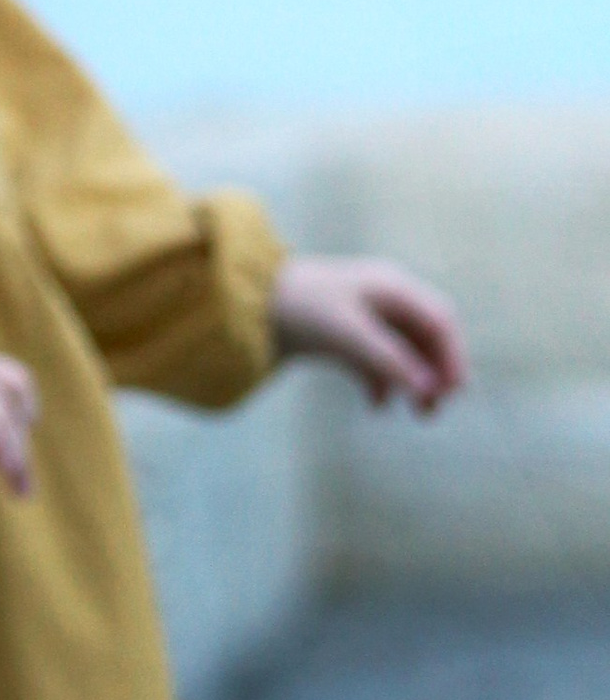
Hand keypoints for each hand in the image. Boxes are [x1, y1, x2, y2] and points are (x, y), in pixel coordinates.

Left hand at [271, 254, 466, 414]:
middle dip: (436, 372)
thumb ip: (389, 360)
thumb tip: (428, 391)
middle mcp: (383, 298)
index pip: (439, 320)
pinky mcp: (344, 333)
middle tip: (436, 408)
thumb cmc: (300, 306)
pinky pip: (377, 358)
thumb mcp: (347, 333)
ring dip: (414, 380)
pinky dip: (382, 381)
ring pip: (405, 350)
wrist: (244, 301)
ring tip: (420, 413)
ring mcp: (364, 314)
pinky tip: (378, 405)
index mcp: (391, 286)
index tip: (454, 391)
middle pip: (426, 336)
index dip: (452, 356)